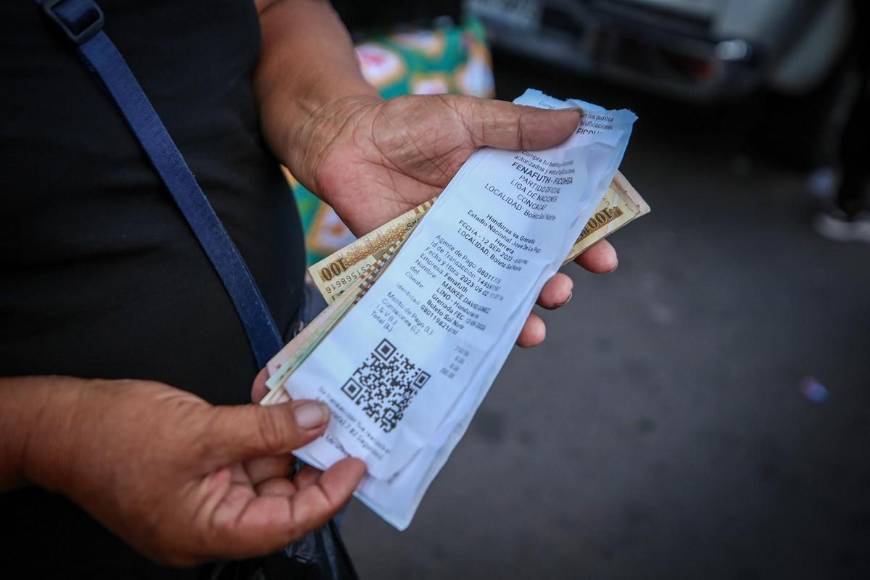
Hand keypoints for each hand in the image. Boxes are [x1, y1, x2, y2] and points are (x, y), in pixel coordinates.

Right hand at [22, 377, 363, 565]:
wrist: (60, 425)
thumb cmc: (117, 438)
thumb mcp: (203, 431)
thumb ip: (266, 429)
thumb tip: (318, 421)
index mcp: (208, 532)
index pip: (285, 523)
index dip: (327, 496)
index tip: (356, 465)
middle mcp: (210, 521)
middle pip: (278, 498)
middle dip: (311, 462)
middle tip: (343, 428)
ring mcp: (203, 496)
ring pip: (263, 472)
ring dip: (288, 439)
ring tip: (317, 407)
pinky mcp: (198, 472)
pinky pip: (242, 455)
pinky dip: (262, 430)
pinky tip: (279, 401)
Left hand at [285, 94, 618, 345]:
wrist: (344, 142)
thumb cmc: (407, 125)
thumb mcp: (469, 120)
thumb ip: (520, 127)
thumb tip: (579, 121)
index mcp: (508, 187)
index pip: (558, 215)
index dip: (586, 236)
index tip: (606, 255)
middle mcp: (489, 223)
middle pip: (534, 260)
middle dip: (555, 281)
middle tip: (562, 290)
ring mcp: (458, 249)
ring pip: (498, 289)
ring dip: (520, 312)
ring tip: (533, 326)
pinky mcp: (425, 268)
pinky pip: (452, 300)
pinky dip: (469, 322)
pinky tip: (483, 336)